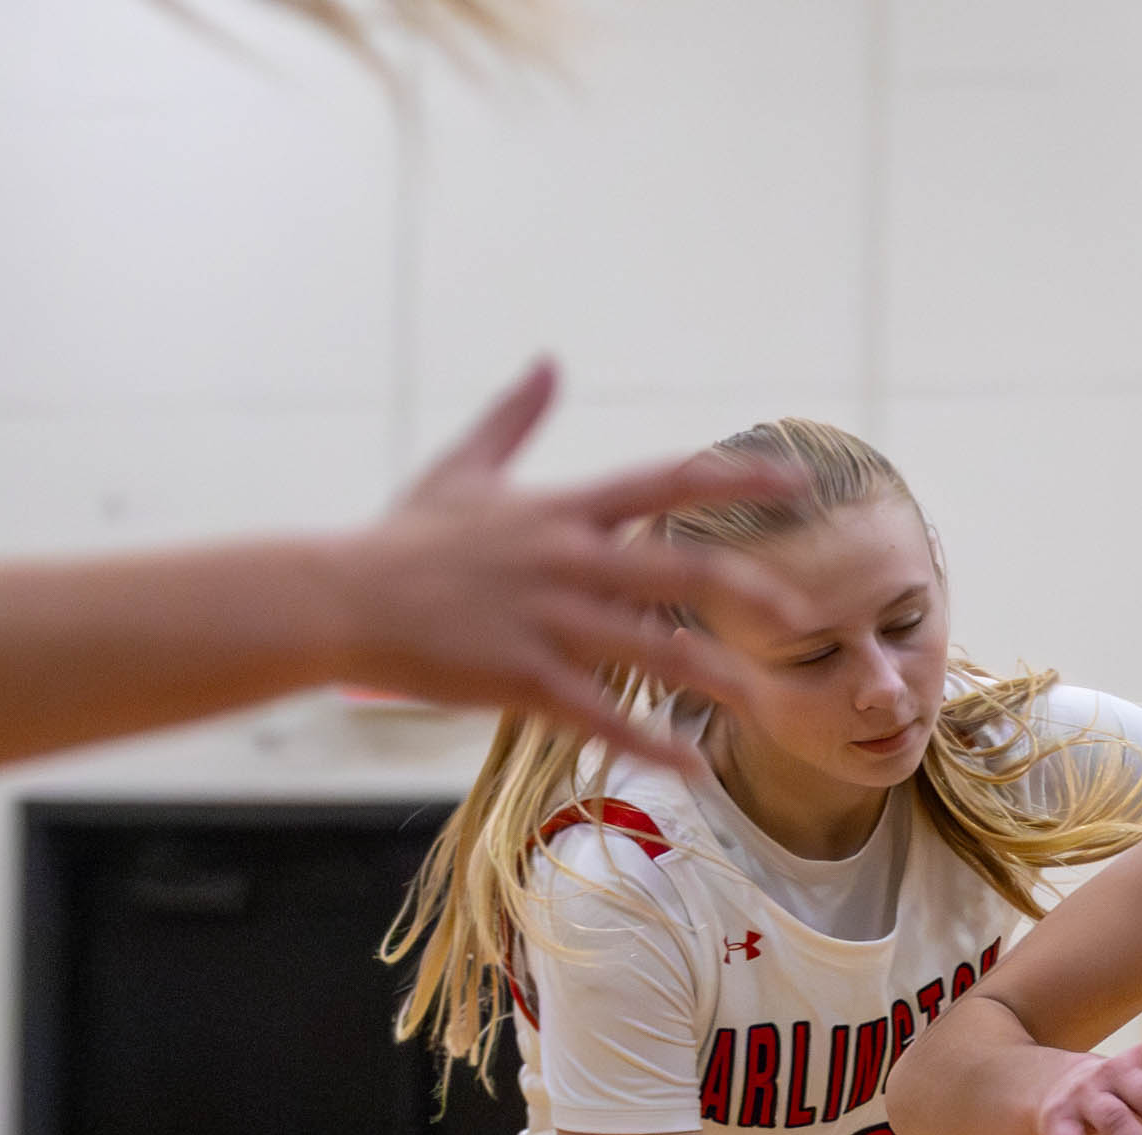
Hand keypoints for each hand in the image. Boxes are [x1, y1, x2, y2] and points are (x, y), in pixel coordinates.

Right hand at [321, 359, 811, 769]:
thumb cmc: (404, 538)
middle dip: (751, 593)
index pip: (666, 482)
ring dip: (716, 680)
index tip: (796, 481)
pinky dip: (650, 743)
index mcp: (563, 510)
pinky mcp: (522, 677)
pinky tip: (692, 767)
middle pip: (681, 571)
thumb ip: (516, 416)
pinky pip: (601, 715)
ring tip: (766, 708)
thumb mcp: (463, 467)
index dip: (737, 478)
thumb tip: (548, 360)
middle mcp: (567, 560)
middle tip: (803, 616)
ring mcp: (547, 621)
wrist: (338, 599)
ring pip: (654, 651)